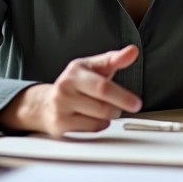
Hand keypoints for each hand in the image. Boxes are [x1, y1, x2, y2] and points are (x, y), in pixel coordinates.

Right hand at [0, 45, 142, 135]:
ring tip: (101, 109)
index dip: (122, 96)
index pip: (102, 87)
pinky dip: (98, 125)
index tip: (136, 104)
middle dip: (117, 108)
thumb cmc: (76, 84)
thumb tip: (133, 51)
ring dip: (108, 117)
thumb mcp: (94, 67)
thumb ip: (114, 59)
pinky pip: (91, 130)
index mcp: (75, 71)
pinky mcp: (59, 125)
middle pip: (103, 107)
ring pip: (99, 120)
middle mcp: (64, 88)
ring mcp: (60, 108)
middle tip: (121, 106)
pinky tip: (91, 117)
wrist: (45, 103)